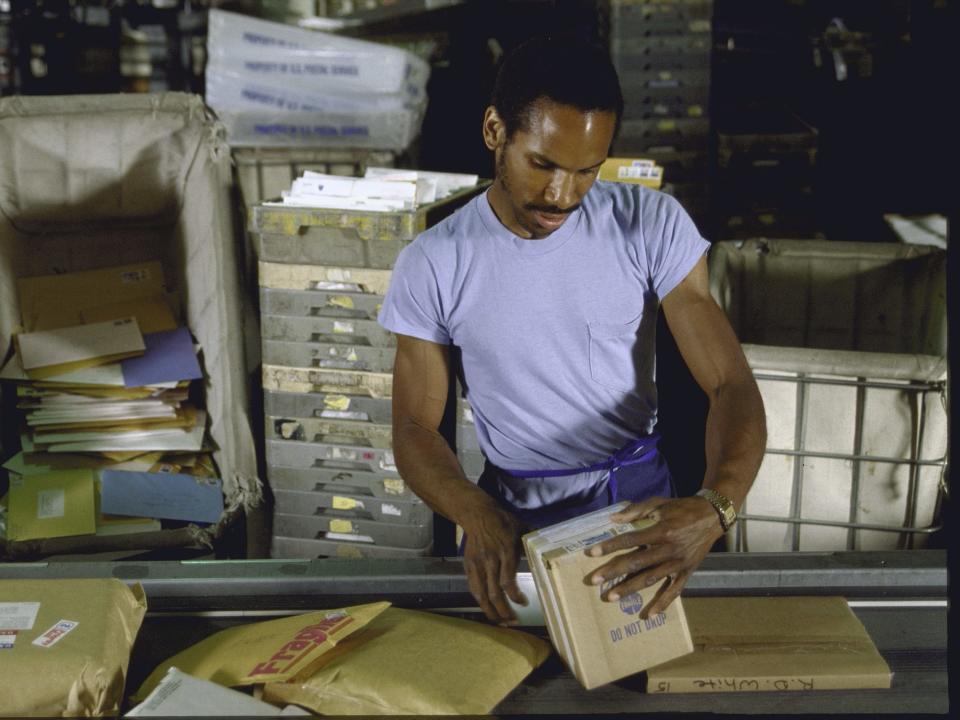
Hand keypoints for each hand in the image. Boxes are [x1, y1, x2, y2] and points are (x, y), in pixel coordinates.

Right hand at [461, 503, 527, 624]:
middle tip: (512, 622)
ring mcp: (477, 564)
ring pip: (481, 594)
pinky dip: (480, 601)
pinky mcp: (469, 566)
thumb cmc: (503, 522)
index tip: (524, 603)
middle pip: (494, 593)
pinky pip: (473, 588)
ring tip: (499, 622)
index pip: (507, 581)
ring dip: (490, 611)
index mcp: (505, 552)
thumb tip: (551, 551)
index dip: (515, 596)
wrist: (478, 515)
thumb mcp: (521, 528)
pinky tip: (488, 609)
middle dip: (503, 611)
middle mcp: (490, 560)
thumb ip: (533, 543)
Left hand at [585, 496, 722, 618]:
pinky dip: (663, 603)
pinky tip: (649, 614)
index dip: (610, 546)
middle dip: (614, 572)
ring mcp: (679, 563)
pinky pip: (674, 591)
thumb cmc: (682, 508)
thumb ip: (636, 511)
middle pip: (637, 563)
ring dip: (630, 588)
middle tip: (594, 580)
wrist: (713, 517)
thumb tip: (613, 519)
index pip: (630, 540)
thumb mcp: (659, 503)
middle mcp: (669, 549)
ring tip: (611, 597)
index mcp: (662, 530)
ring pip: (651, 579)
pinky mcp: (687, 572)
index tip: (591, 553)